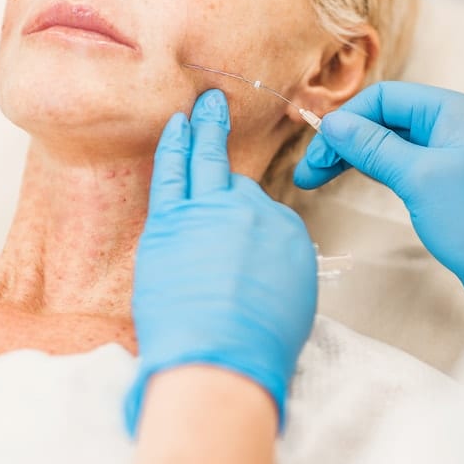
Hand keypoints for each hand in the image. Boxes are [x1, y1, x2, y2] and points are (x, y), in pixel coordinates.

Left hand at [125, 90, 316, 435]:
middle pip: (236, 176)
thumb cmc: (257, 347)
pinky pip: (172, 173)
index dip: (242, 215)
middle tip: (218, 106)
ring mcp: (210, 212)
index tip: (230, 220)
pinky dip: (175, 145)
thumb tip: (260, 261)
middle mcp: (252, 213)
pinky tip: (176, 125)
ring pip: (206, 160)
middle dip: (225, 136)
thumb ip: (276, 269)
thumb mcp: (293, 303)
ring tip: (202, 103)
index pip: (259, 210)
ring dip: (203, 127)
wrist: (221, 360)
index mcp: (285, 233)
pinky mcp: (171, 222)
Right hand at [294, 82, 463, 310]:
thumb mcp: (419, 178)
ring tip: (313, 180)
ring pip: (384, 143)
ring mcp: (444, 153)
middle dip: (342, 142)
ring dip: (349, 158)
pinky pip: (395, 164)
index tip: (317, 154)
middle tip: (306, 174)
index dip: (346, 121)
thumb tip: (331, 123)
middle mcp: (448, 125)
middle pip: (381, 120)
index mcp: (451, 111)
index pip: (384, 99)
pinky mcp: (439, 180)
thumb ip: (373, 147)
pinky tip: (345, 179)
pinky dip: (368, 170)